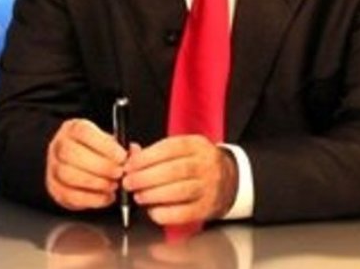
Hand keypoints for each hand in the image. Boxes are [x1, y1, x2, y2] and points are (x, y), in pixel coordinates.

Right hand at [46, 118, 126, 210]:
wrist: (72, 162)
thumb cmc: (93, 150)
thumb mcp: (106, 141)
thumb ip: (120, 146)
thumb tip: (134, 152)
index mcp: (73, 129)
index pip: (84, 132)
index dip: (104, 145)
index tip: (122, 156)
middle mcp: (59, 145)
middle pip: (73, 154)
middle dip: (101, 166)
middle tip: (119, 173)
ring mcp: (53, 167)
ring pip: (69, 175)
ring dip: (96, 183)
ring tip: (113, 185)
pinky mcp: (55, 188)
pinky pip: (70, 195)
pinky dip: (92, 199)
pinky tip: (107, 197)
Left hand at [122, 136, 237, 225]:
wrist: (230, 179)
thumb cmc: (197, 163)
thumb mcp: (182, 148)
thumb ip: (156, 151)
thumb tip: (132, 153)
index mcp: (196, 145)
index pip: (170, 148)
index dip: (147, 157)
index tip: (130, 165)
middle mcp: (205, 165)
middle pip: (174, 170)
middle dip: (146, 177)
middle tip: (129, 182)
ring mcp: (208, 187)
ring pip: (180, 191)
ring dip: (154, 195)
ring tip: (139, 196)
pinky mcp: (207, 207)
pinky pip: (185, 213)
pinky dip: (166, 213)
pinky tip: (153, 211)